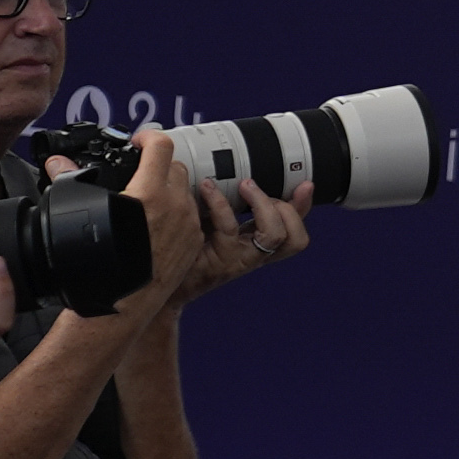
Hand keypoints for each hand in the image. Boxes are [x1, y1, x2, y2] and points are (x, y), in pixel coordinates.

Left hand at [130, 146, 311, 312]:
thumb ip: (228, 209)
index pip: (294, 233)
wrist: (154, 281)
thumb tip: (235, 177)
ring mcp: (238, 261)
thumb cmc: (179, 252)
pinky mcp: (218, 260)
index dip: (304, 209)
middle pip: (294, 239)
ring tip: (244, 185)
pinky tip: (207, 188)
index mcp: (254, 249)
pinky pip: (230, 227)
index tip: (304, 184)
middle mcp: (252, 257)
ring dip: (263, 204)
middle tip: (257, 189)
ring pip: (274, 235)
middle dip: (286, 208)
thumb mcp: (210, 227)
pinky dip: (222, 203)